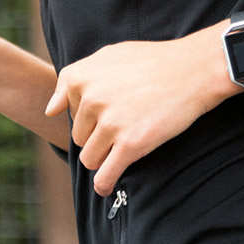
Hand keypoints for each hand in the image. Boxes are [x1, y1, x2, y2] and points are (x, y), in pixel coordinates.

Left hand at [45, 32, 233, 195]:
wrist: (194, 70)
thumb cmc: (153, 62)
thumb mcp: (108, 56)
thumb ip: (73, 79)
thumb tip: (49, 110)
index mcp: (81, 77)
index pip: (67, 110)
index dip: (88, 114)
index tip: (108, 111)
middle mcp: (91, 99)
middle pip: (79, 137)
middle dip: (97, 137)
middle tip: (124, 126)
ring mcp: (110, 123)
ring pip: (89, 158)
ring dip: (103, 158)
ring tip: (123, 148)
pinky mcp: (131, 144)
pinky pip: (105, 175)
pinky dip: (104, 184)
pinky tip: (107, 186)